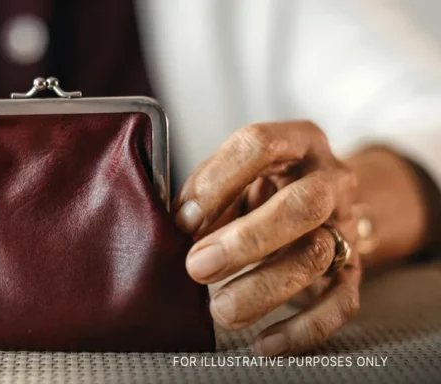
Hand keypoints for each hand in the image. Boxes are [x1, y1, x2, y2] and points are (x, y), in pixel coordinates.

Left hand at [174, 120, 361, 355]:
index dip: (217, 182)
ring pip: (317, 256)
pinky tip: (266, 343)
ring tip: (220, 309)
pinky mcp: (353, 272)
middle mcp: (329, 179)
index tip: (183, 220)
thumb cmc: (258, 187)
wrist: (324, 203)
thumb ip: (206, 193)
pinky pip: (340, 305)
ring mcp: (346, 226)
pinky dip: (303, 330)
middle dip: (246, 240)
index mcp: (295, 142)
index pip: (260, 145)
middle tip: (198, 267)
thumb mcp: (233, 175)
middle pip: (302, 205)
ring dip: (264, 288)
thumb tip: (174, 228)